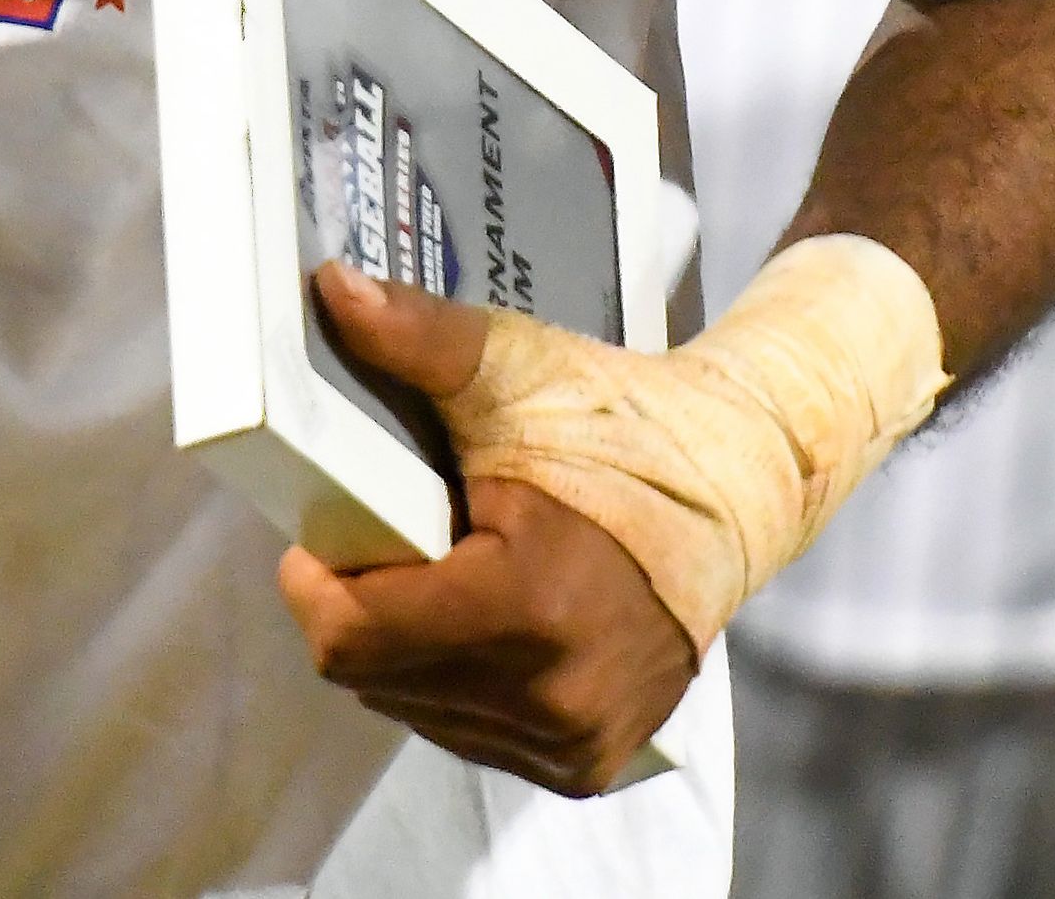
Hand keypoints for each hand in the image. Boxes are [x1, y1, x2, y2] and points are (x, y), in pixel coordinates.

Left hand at [276, 267, 697, 794]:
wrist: (738, 493)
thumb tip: (334, 289)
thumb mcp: (516, 370)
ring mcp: (573, 742)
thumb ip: (418, 338)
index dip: (316, 578)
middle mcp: (553, 696)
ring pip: (412, 707)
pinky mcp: (585, 764)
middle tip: (389, 534)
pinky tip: (476, 616)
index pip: (354, 636)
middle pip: (373, 673)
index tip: (324, 528)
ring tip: (439, 569)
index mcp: (529, 605)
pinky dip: (447, 678)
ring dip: (401, 645)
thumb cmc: (624, 428)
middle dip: (358, 603)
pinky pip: (463, 732)